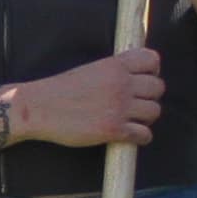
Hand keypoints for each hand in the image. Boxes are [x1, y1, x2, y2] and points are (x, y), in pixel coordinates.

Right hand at [15, 47, 167, 148]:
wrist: (38, 108)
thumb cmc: (59, 90)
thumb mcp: (90, 70)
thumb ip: (112, 72)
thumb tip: (133, 79)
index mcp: (114, 65)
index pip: (152, 60)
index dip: (152, 71)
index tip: (143, 80)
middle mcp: (121, 84)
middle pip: (158, 88)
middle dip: (150, 96)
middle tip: (136, 103)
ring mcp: (119, 107)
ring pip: (154, 111)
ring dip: (146, 117)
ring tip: (131, 120)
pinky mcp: (114, 129)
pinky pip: (144, 134)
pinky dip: (141, 137)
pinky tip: (128, 135)